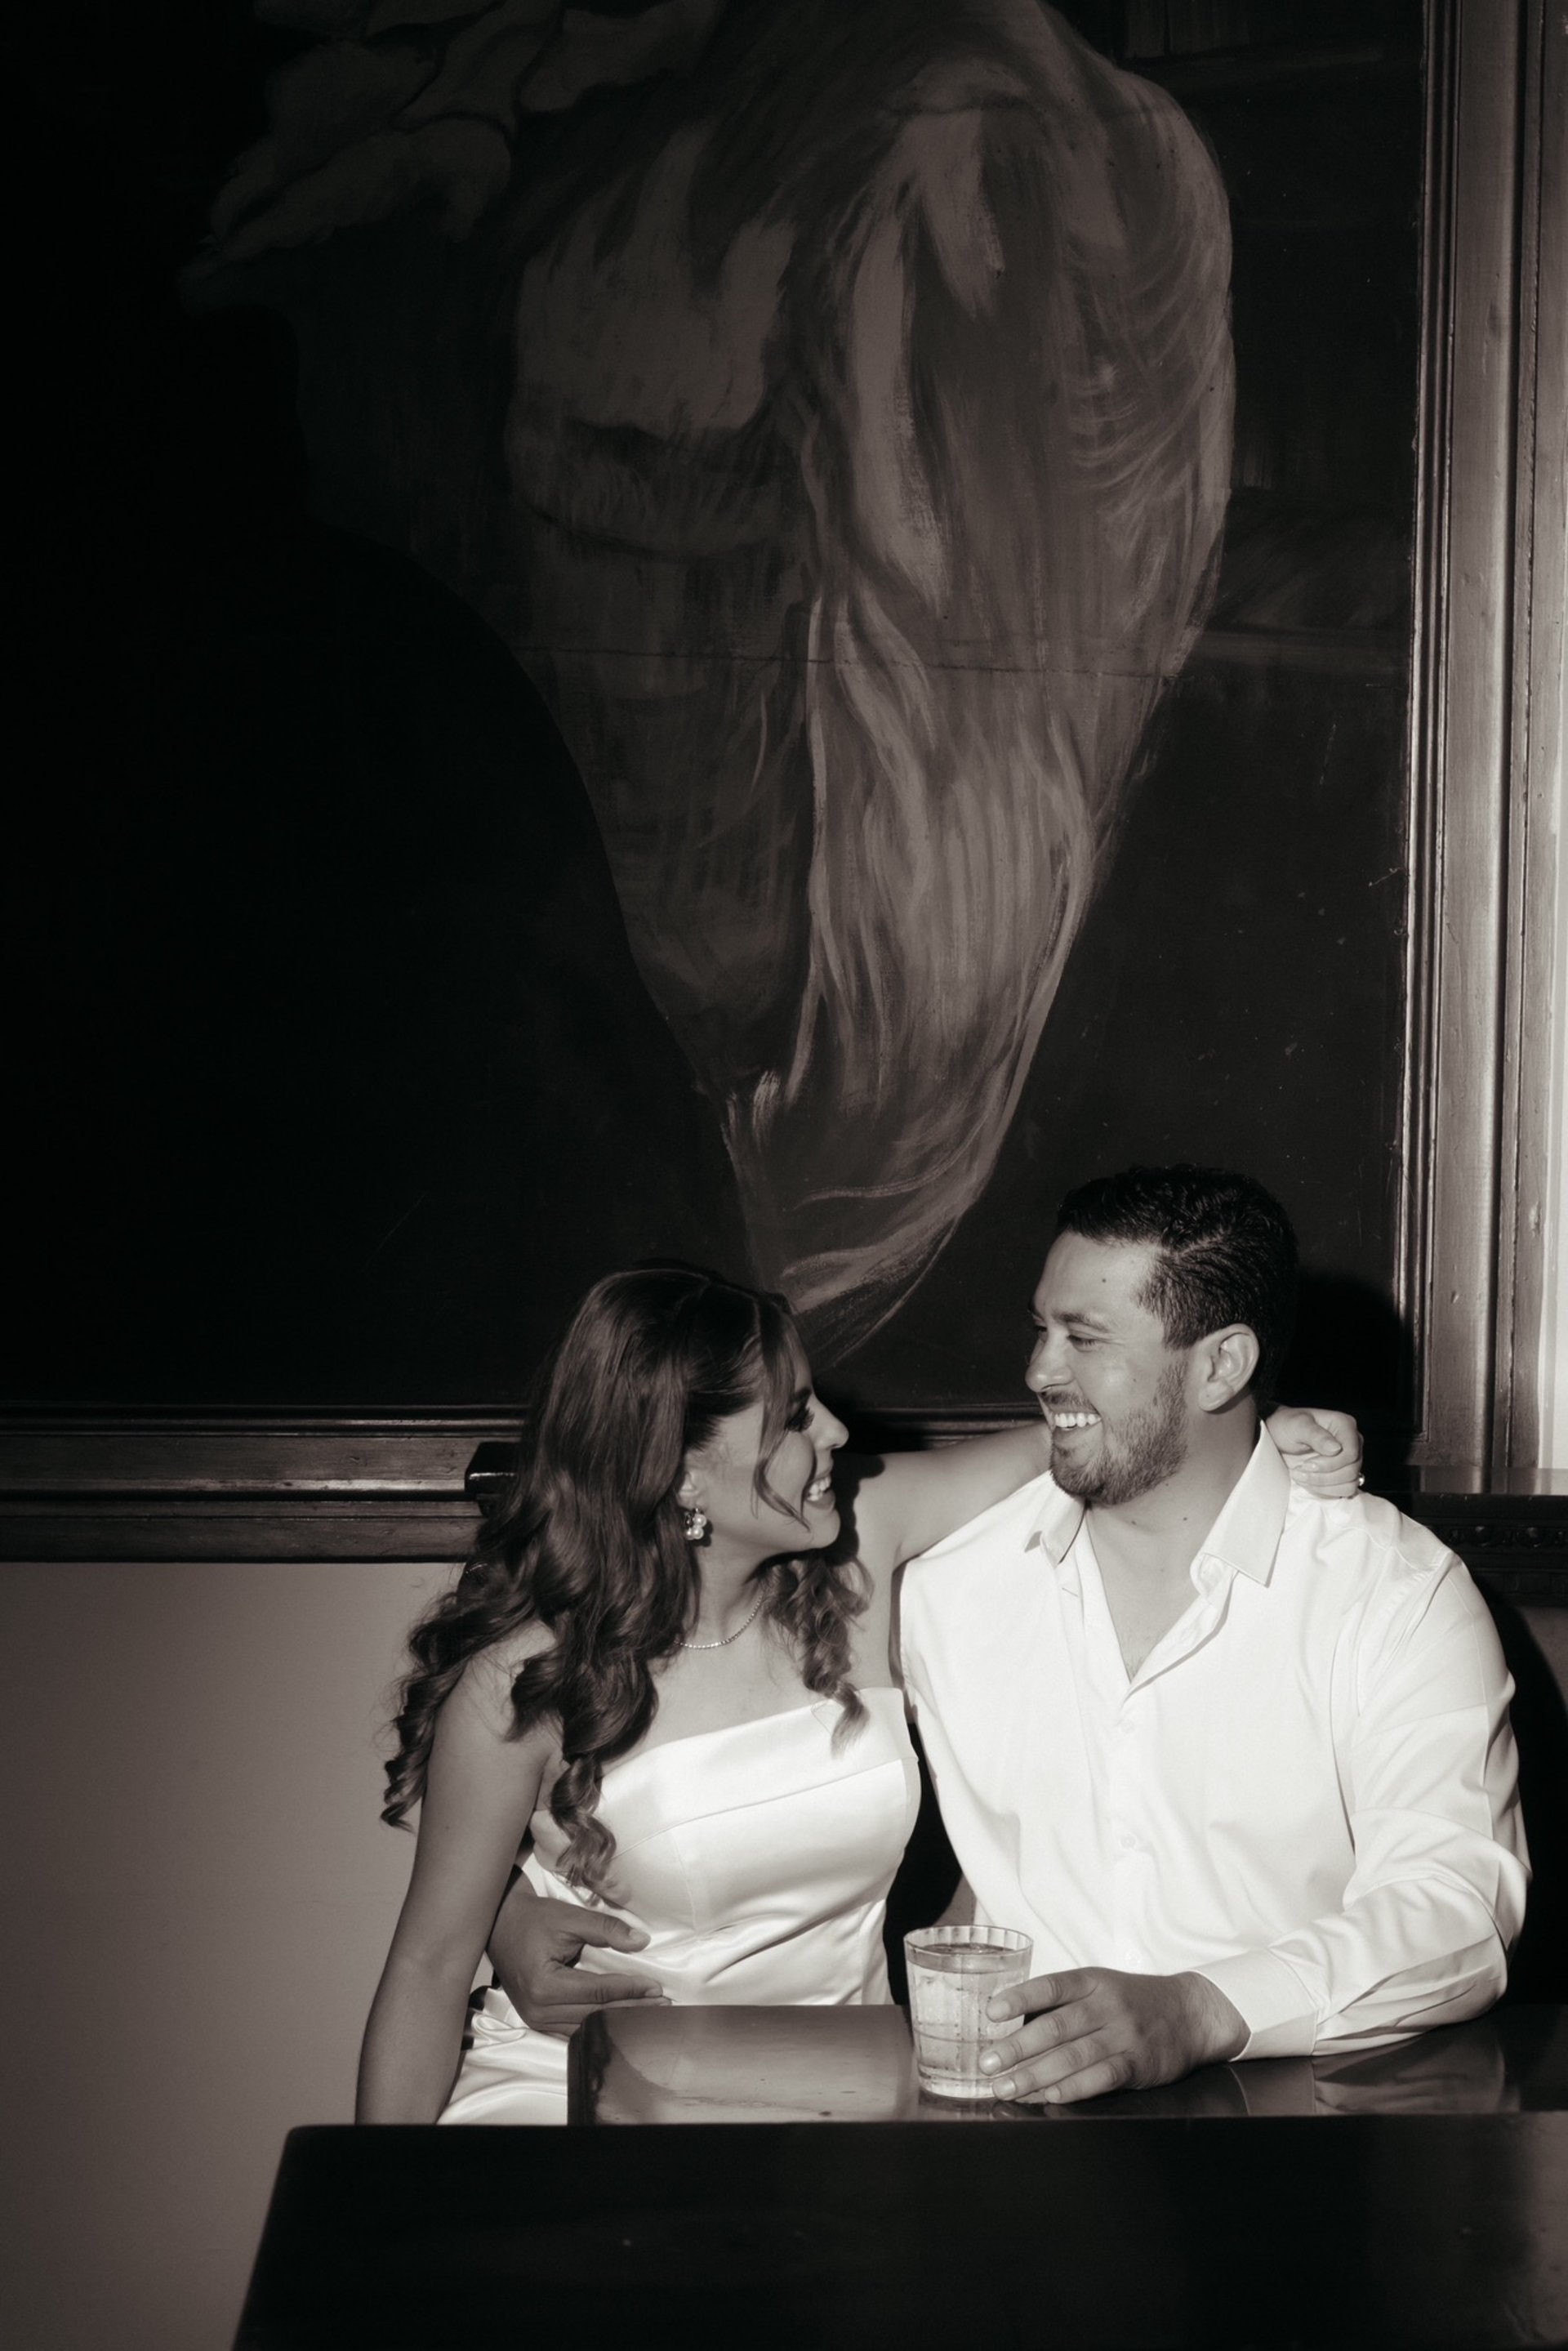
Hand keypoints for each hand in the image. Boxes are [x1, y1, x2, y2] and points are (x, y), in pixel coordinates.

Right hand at [487, 1888, 667, 2037]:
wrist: (499, 1924)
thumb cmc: (534, 1919)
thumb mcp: (570, 1917)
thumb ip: (606, 1929)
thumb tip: (641, 1941)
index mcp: (545, 1985)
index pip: (598, 1992)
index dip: (630, 1990)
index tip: (657, 1988)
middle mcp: (538, 2009)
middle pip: (595, 2015)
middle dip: (631, 2010)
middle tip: (662, 2006)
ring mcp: (535, 2019)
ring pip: (585, 2027)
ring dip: (617, 2022)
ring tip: (648, 2016)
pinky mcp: (536, 2020)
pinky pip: (572, 2029)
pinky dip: (598, 2024)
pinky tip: (620, 2021)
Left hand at [979, 1966, 1245, 2103]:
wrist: (1189, 2013)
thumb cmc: (1132, 2001)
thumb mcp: (1100, 1987)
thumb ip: (1063, 2003)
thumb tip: (1011, 2027)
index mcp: (1092, 1982)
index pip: (1050, 1986)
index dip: (1019, 1998)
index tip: (991, 2012)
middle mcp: (1106, 2006)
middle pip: (1055, 2027)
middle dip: (1016, 2048)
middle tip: (987, 2064)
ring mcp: (1123, 2036)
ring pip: (1072, 2057)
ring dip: (1034, 2075)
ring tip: (1006, 2087)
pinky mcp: (1137, 2065)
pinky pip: (1099, 2078)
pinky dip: (1070, 2089)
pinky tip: (1046, 2095)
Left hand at [1269, 1405, 1362, 1498]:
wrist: (1278, 1438)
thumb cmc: (1287, 1427)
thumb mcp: (1296, 1426)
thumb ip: (1315, 1435)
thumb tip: (1335, 1449)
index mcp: (1345, 1425)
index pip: (1350, 1453)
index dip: (1330, 1464)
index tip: (1306, 1465)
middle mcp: (1353, 1442)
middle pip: (1351, 1470)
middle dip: (1323, 1476)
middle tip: (1299, 1471)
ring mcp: (1350, 1459)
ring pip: (1349, 1482)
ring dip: (1323, 1484)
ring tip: (1301, 1476)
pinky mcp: (1344, 1474)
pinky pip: (1345, 1490)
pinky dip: (1326, 1490)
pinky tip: (1309, 1482)